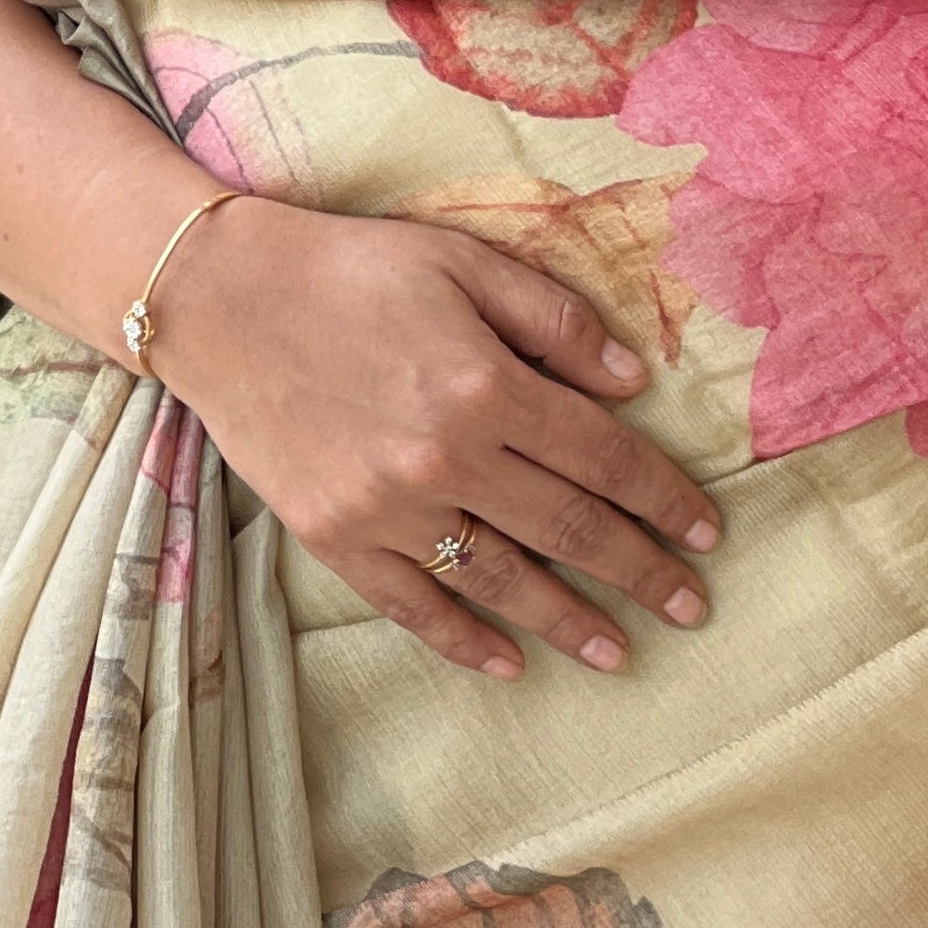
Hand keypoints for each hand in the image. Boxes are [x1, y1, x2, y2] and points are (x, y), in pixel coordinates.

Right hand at [141, 198, 719, 680]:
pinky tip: (510, 664)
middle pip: (568, 529)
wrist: (218, 298)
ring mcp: (387, 507)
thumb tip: (633, 381)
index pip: (605, 458)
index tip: (709, 531)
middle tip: (692, 608)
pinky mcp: (334, 536)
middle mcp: (446, 458)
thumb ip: (555, 322)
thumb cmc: (352, 268)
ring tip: (620, 653)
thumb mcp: (465, 263)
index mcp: (489, 387)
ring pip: (500, 581)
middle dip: (640, 572)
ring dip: (568, 623)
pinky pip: (412, 605)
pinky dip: (463, 640)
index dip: (665, 498)